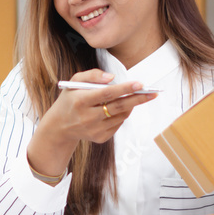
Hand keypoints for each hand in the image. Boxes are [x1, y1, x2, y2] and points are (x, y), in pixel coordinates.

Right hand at [26, 68, 157, 177]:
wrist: (60, 126)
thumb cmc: (70, 99)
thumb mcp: (74, 82)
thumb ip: (92, 75)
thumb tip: (112, 78)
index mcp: (80, 101)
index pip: (106, 94)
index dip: (124, 89)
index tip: (139, 84)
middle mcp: (87, 117)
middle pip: (118, 107)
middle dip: (138, 99)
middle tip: (153, 93)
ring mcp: (94, 130)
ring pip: (121, 116)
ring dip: (130, 105)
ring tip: (132, 97)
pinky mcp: (100, 138)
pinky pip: (118, 124)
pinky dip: (121, 114)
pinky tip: (117, 109)